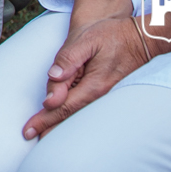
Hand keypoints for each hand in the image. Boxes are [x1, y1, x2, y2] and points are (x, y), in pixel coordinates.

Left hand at [22, 16, 148, 139]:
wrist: (142, 38)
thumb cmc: (113, 35)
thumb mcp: (87, 39)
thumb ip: (68, 58)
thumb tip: (53, 77)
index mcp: (94, 85)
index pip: (63, 108)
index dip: (44, 120)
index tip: (28, 130)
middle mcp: (101, 96)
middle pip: (70, 117)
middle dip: (49, 129)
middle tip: (30, 136)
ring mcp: (106, 97)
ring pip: (79, 116)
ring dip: (61, 126)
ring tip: (43, 136)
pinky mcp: (108, 94)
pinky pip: (88, 110)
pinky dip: (73, 118)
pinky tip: (65, 122)